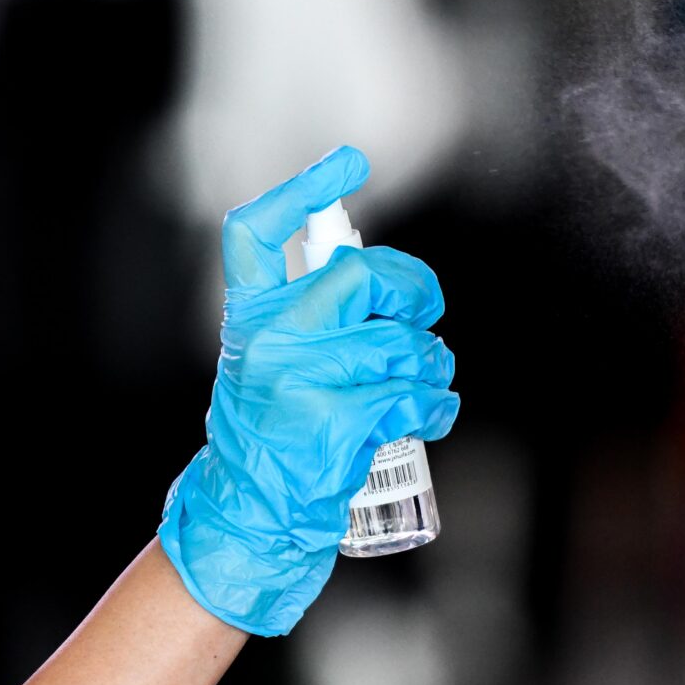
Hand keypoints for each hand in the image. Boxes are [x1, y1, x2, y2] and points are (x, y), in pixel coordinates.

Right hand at [157, 147, 459, 634]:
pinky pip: (412, 393)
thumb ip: (305, 321)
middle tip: (424, 309)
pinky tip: (430, 413)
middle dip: (412, 289)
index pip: (256, 233)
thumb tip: (377, 280)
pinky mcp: (334, 420)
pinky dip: (436, 404)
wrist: (249, 519)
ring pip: (399, 343)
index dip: (303, 191)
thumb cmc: (271, 443)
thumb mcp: (266, 368)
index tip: (348, 165)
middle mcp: (270, 339)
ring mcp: (300, 379)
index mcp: (249, 319)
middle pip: (358, 275)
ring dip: (431, 363)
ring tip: (427, 383)